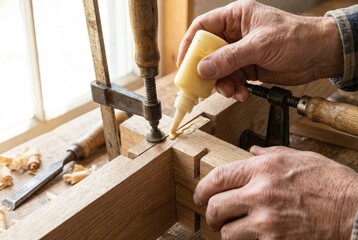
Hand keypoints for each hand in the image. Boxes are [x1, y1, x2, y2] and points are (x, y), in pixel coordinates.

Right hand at [177, 0, 342, 100]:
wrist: (320, 55)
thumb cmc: (297, 38)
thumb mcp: (260, 46)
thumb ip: (230, 58)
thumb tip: (203, 68)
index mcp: (236, 17)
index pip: (202, 28)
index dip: (190, 45)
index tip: (184, 64)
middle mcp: (235, 34)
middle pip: (207, 52)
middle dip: (206, 71)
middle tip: (205, 85)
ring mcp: (241, 53)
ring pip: (218, 70)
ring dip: (222, 84)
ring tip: (232, 91)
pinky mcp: (248, 68)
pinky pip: (231, 80)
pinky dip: (234, 89)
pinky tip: (242, 93)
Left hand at [194, 146, 357, 238]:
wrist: (356, 211)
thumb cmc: (330, 183)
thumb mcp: (299, 157)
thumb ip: (269, 152)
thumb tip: (252, 149)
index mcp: (263, 168)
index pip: (218, 177)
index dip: (203, 188)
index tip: (200, 195)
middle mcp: (261, 193)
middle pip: (215, 206)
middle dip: (210, 214)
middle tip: (214, 215)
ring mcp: (267, 220)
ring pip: (227, 232)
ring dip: (228, 231)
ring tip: (235, 228)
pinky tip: (254, 237)